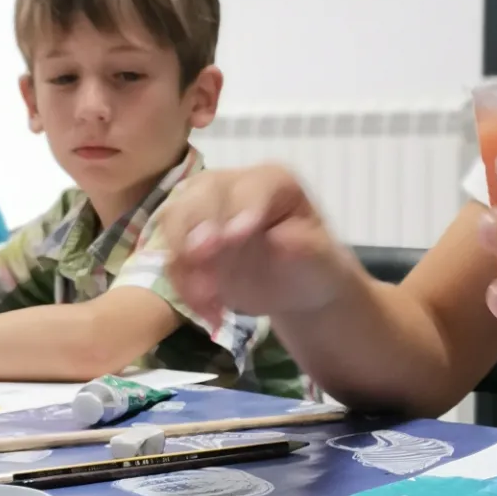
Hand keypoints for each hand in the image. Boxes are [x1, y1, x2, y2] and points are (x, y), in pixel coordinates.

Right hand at [163, 165, 359, 323]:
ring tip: (207, 296)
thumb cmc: (314, 263)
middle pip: (200, 195)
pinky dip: (184, 288)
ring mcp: (202, 214)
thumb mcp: (322, 255)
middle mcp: (230, 189)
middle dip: (196, 224)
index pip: (249, 188)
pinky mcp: (187, 247)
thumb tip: (277, 241)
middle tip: (200, 254)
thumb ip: (304, 245)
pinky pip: (173, 262)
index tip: (236, 236)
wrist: (296, 288)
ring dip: (184, 260)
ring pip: (174, 223)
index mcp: (270, 182)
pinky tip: (211, 313)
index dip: (240, 209)